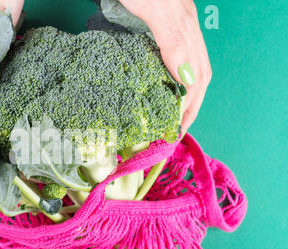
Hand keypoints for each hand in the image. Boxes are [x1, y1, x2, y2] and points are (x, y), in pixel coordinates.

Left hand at [119, 0, 211, 133]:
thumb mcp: (154, 7)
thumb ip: (173, 38)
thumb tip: (188, 79)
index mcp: (185, 29)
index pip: (197, 79)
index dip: (190, 109)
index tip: (176, 134)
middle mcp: (182, 29)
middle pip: (196, 76)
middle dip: (189, 107)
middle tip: (173, 131)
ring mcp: (170, 25)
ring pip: (185, 67)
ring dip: (180, 94)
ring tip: (168, 114)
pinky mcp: (154, 23)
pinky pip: (168, 57)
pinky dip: (165, 77)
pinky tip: (154, 83)